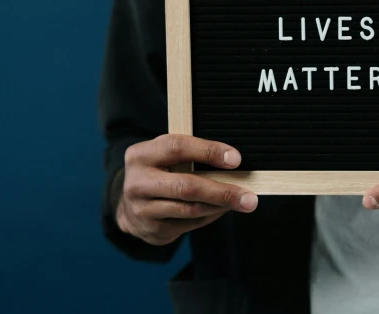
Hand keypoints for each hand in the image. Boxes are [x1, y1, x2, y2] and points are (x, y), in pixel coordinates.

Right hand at [116, 134, 257, 245]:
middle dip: (223, 192)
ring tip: (243, 202)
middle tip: (250, 197)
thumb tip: (233, 163)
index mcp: (141, 155)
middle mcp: (137, 182)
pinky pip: (189, 223)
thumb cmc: (158, 172)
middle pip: (186, 186)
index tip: (236, 159)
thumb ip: (190, 155)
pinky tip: (221, 209)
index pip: (177, 148)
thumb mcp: (165, 156)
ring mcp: (142, 209)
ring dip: (221, 206)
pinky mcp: (151, 229)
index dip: (208, 152)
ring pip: (190, 209)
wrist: (129, 206)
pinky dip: (210, 216)